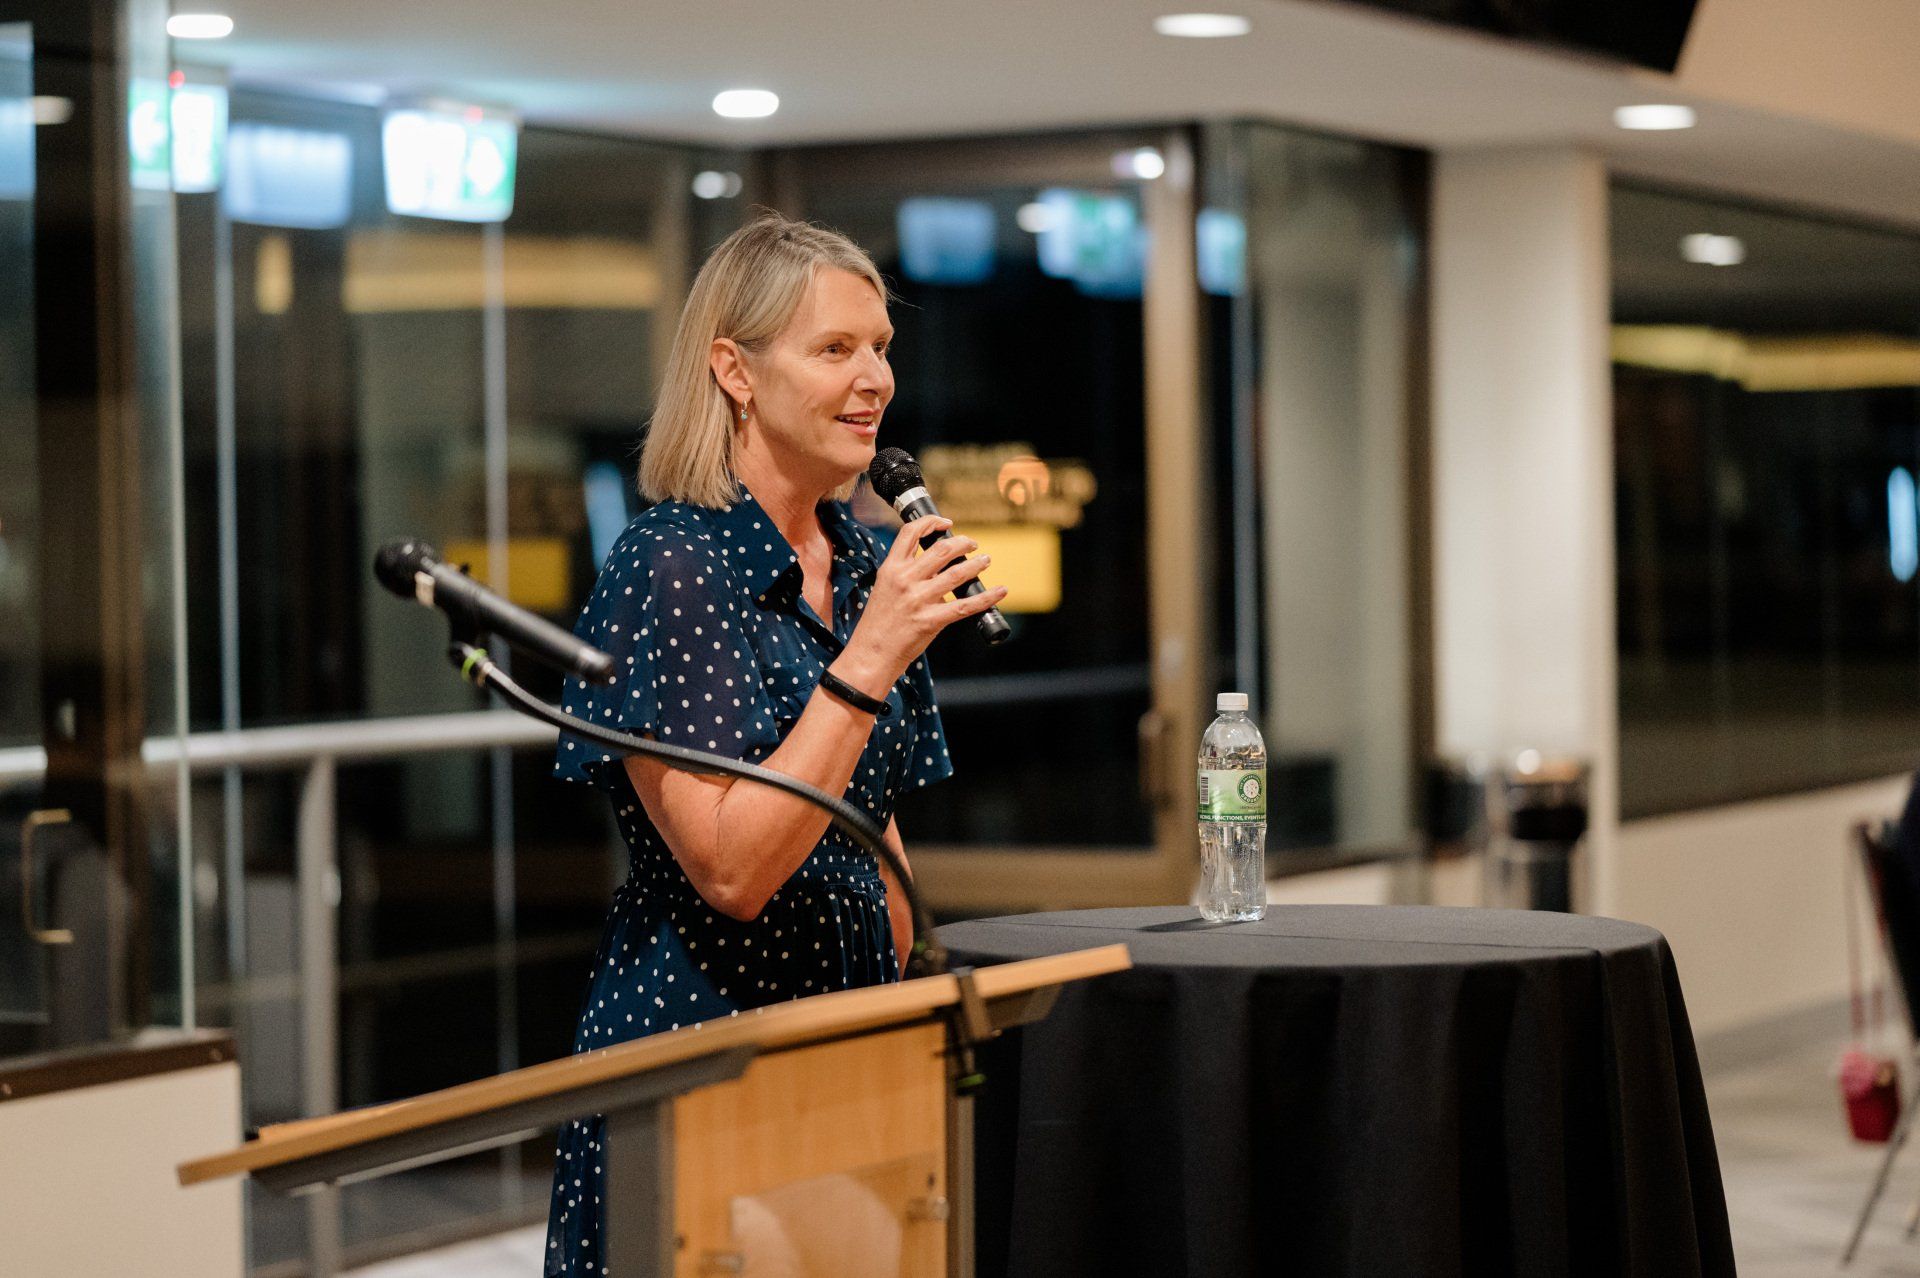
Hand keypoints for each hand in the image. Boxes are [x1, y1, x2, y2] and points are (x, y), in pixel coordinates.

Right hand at [836, 515, 1007, 692]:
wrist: (872, 653)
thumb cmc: (878, 623)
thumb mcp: (884, 588)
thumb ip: (906, 573)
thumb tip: (937, 565)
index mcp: (891, 569)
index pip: (910, 533)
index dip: (931, 522)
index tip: (946, 523)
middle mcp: (905, 580)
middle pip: (941, 550)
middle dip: (963, 543)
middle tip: (973, 544)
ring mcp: (918, 600)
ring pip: (957, 574)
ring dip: (977, 565)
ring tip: (985, 561)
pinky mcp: (931, 620)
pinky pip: (965, 605)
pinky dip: (987, 597)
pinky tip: (1000, 591)